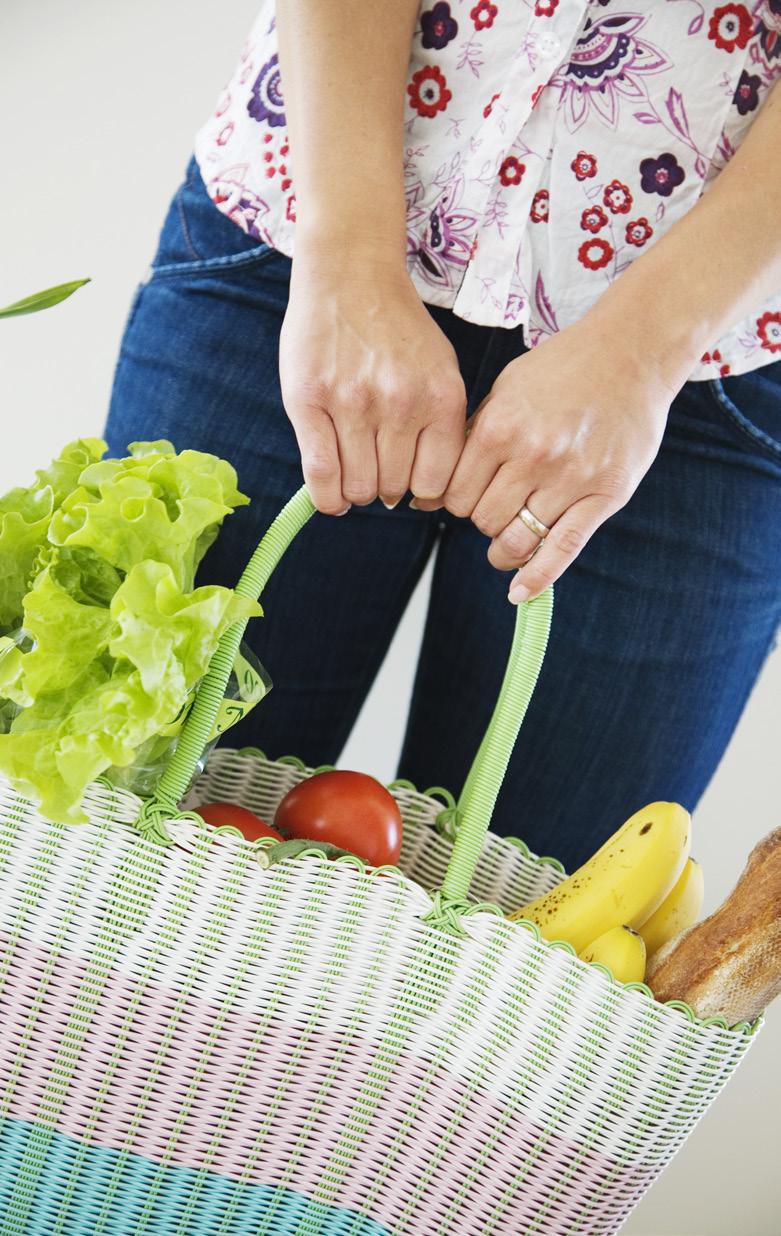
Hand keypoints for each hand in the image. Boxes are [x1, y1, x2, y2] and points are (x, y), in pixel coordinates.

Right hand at [279, 242, 466, 513]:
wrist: (351, 274)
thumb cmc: (396, 328)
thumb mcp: (439, 370)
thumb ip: (438, 426)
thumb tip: (421, 494)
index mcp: (440, 398)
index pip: (434, 482)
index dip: (419, 493)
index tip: (407, 486)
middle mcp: (400, 403)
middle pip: (393, 487)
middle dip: (383, 489)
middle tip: (374, 473)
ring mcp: (353, 403)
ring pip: (357, 486)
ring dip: (354, 491)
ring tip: (351, 474)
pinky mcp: (309, 401)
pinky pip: (320, 474)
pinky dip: (326, 497)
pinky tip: (329, 496)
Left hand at [415, 314, 680, 601]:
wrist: (631, 352)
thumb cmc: (563, 370)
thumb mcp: (505, 391)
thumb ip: (472, 440)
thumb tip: (430, 497)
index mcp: (498, 427)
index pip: (454, 494)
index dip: (453, 502)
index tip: (465, 497)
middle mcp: (532, 455)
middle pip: (483, 519)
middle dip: (481, 520)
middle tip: (495, 508)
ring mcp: (571, 476)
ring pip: (517, 539)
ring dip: (506, 546)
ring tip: (507, 541)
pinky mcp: (605, 493)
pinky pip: (564, 548)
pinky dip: (537, 577)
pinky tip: (520, 593)